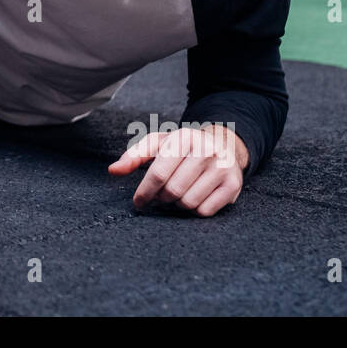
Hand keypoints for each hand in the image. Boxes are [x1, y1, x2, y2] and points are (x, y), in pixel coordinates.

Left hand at [107, 125, 246, 216]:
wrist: (223, 145)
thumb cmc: (183, 147)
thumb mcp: (159, 144)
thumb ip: (134, 156)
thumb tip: (113, 171)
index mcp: (184, 137)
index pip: (158, 174)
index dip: (144, 192)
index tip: (138, 202)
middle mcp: (206, 150)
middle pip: (172, 191)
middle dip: (161, 198)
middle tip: (161, 195)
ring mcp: (222, 168)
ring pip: (188, 203)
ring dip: (178, 204)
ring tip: (178, 193)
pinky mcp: (233, 185)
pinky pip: (205, 211)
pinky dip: (195, 210)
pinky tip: (195, 197)